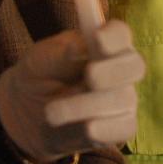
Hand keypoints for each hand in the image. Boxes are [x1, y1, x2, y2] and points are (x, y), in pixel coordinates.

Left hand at [0, 20, 144, 163]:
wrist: (27, 112)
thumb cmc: (39, 75)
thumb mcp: (40, 60)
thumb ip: (59, 54)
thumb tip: (78, 49)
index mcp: (103, 44)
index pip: (120, 34)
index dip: (114, 35)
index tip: (97, 37)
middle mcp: (119, 69)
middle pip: (135, 66)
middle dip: (113, 71)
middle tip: (90, 75)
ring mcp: (122, 99)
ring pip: (124, 99)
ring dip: (87, 105)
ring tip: (50, 113)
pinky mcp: (117, 128)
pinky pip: (125, 129)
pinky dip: (107, 129)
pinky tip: (88, 129)